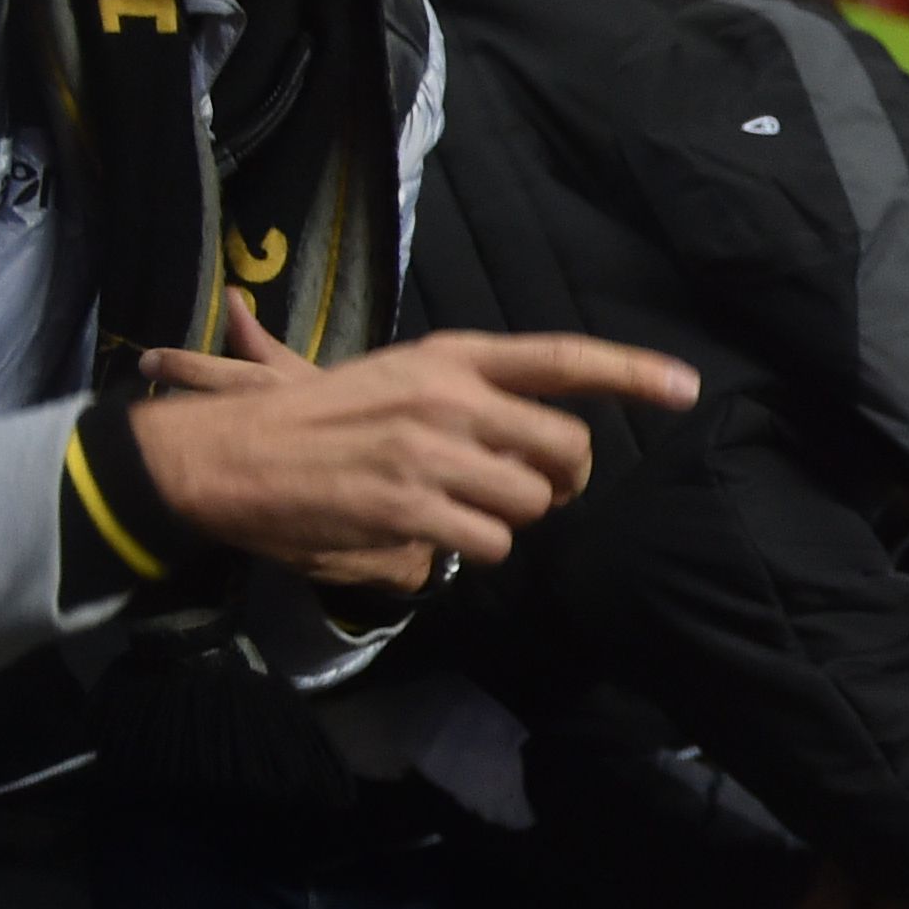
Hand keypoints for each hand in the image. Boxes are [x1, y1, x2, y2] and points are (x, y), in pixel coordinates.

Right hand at [133, 316, 695, 581]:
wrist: (222, 453)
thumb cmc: (308, 419)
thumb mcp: (392, 379)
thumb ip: (466, 394)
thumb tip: (541, 438)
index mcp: (449, 358)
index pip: (561, 359)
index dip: (632, 372)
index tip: (686, 388)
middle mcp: (450, 398)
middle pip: (566, 451)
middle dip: (560, 483)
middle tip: (530, 490)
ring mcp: (432, 454)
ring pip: (528, 506)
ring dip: (503, 520)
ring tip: (449, 506)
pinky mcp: (409, 509)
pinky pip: (485, 545)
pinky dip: (465, 550)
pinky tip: (423, 531)